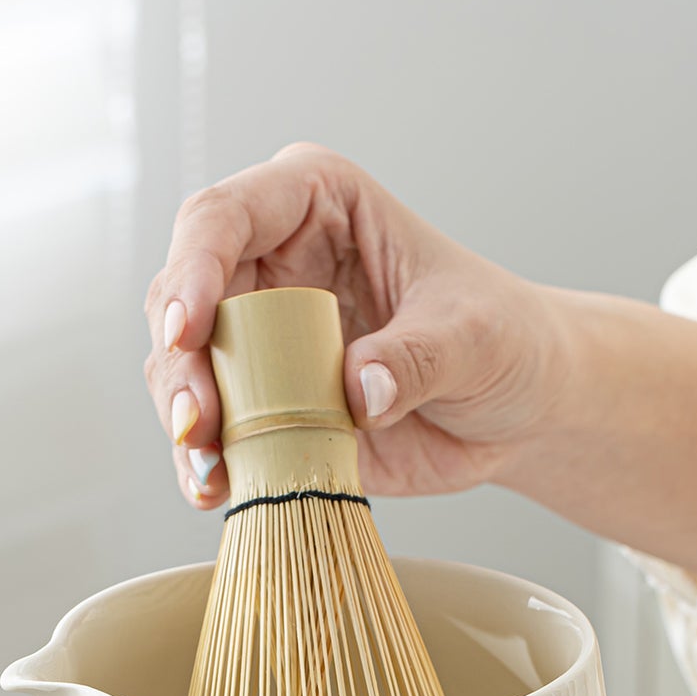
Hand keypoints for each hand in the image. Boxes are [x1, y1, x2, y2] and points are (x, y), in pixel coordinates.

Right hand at [143, 142, 554, 509]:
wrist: (516, 407)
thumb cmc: (501, 338)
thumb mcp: (473, 337)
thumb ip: (416, 357)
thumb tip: (359, 389)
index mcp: (314, 205)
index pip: (223, 218)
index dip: (192, 270)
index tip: (188, 330)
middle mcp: (270, 263)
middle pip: (182, 298)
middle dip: (180, 364)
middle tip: (199, 422)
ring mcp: (260, 338)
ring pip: (181, 368)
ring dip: (184, 421)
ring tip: (210, 468)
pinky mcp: (263, 404)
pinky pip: (212, 431)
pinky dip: (206, 463)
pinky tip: (215, 489)